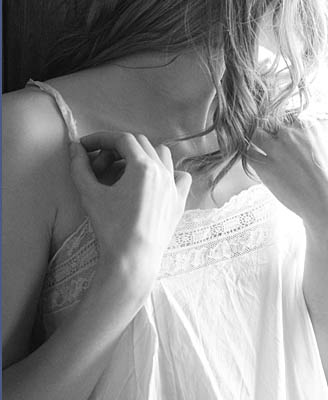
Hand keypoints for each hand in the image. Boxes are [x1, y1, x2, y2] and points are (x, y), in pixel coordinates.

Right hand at [69, 131, 191, 297]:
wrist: (132, 260)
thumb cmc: (111, 228)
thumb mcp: (90, 194)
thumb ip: (80, 167)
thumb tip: (75, 148)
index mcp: (143, 166)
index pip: (122, 139)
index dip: (102, 139)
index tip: (86, 146)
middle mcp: (162, 170)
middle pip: (140, 144)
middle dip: (118, 148)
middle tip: (99, 164)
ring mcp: (174, 185)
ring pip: (162, 154)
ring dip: (143, 155)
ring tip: (125, 170)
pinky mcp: (180, 201)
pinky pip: (180, 176)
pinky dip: (168, 172)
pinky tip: (156, 182)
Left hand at [248, 120, 327, 235]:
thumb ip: (312, 133)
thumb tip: (304, 128)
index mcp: (307, 125)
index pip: (286, 115)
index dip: (283, 127)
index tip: (284, 136)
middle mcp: (290, 133)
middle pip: (269, 121)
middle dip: (270, 131)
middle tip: (273, 144)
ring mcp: (276, 149)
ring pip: (255, 134)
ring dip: (257, 141)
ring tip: (261, 150)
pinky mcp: (264, 167)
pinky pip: (247, 153)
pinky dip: (249, 155)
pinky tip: (257, 162)